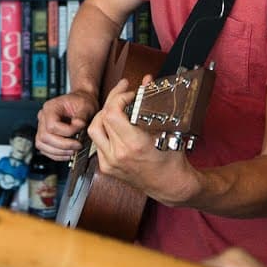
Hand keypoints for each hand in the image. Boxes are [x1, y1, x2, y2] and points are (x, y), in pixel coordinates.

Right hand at [35, 90, 98, 161]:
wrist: (81, 103)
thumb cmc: (82, 103)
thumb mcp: (86, 106)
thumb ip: (82, 116)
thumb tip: (77, 125)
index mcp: (50, 107)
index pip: (52, 125)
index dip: (67, 132)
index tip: (79, 131)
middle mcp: (42, 117)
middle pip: (44, 137)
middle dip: (63, 145)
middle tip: (78, 145)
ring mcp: (41, 127)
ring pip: (41, 145)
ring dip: (59, 152)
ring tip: (74, 151)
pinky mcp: (45, 137)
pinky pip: (45, 149)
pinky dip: (56, 155)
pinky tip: (68, 153)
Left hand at [89, 76, 193, 202]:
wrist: (170, 184)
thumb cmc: (172, 160)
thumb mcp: (166, 129)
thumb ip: (153, 102)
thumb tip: (146, 81)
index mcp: (134, 145)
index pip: (112, 113)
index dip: (118, 98)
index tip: (130, 94)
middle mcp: (118, 154)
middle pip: (102, 117)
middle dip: (112, 100)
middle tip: (123, 93)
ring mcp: (110, 162)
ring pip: (94, 129)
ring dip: (104, 114)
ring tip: (116, 107)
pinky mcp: (107, 167)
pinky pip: (97, 143)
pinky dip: (105, 130)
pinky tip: (116, 125)